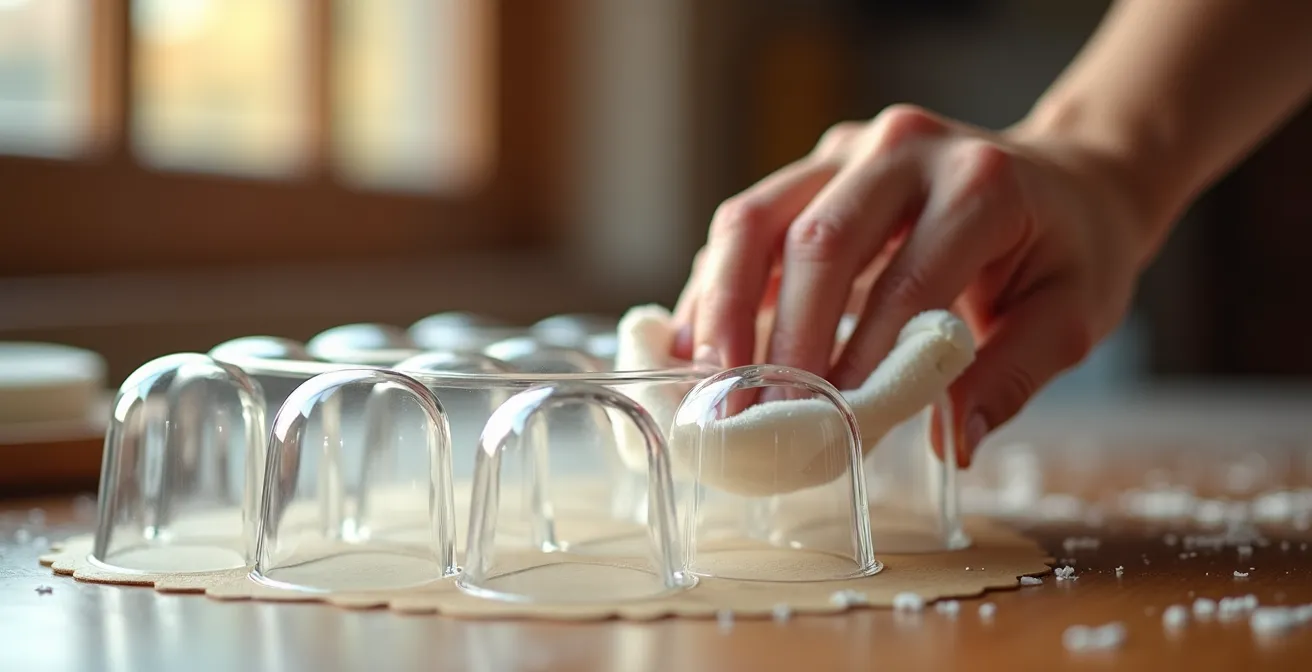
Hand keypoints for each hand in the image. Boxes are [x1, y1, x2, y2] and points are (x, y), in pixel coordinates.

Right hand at [670, 104, 1161, 465]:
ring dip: (721, 304)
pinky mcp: (812, 168)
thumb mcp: (1073, 317)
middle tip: (756, 416)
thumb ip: (1011, 376)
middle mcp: (903, 149)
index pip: (906, 278)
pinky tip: (700, 345)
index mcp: (980, 184)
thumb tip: (950, 443)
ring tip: (707, 382)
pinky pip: (747, 223)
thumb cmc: (1071, 251)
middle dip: (780, 337)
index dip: (862, 356)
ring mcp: (846, 150)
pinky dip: (715, 285)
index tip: (833, 425)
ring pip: (757, 217)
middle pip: (815, 238)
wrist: (1066, 179)